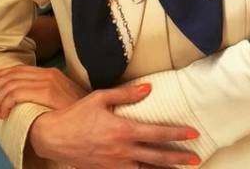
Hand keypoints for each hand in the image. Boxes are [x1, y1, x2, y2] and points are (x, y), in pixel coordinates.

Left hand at [0, 65, 86, 118]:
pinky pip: (17, 94)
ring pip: (12, 84)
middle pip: (13, 74)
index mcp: (51, 73)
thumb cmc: (75, 111)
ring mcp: (48, 82)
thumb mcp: (58, 97)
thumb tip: (24, 98)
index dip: (1, 74)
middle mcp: (48, 74)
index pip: (20, 69)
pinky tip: (4, 113)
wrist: (92, 114)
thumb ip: (43, 93)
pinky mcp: (46, 92)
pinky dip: (5, 103)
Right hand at [29, 84, 201, 167]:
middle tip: (197, 158)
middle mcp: (122, 151)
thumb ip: (127, 94)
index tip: (193, 134)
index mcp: (123, 130)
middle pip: (157, 156)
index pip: (157, 133)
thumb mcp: (100, 98)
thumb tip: (149, 88)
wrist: (52, 138)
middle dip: (178, 158)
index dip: (177, 134)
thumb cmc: (77, 114)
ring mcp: (114, 164)